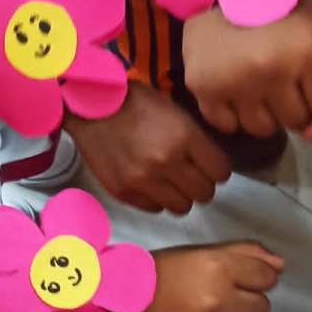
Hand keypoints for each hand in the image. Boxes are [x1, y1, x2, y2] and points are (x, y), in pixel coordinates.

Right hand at [65, 81, 230, 214]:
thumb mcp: (176, 112)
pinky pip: (154, 208)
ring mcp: (143, 179)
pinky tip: (150, 183)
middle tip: (192, 176)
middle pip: (204, 193)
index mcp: (184, 136)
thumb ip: (196, 140)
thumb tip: (213, 166)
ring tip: (171, 182)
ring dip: (180, 196)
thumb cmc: (135, 103)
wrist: (90, 106)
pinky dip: (156, 199)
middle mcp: (166, 161)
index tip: (211, 168)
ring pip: (182, 207)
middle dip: (202, 185)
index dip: (218, 170)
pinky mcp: (123, 191)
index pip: (220, 172)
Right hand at [139, 241, 283, 311]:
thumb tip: (280, 265)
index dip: (253, 278)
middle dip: (243, 305)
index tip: (235, 281)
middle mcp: (214, 301)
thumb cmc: (154, 279)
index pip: (268, 277)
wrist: (111, 307)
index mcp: (216, 268)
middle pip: (261, 308)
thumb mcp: (197, 254)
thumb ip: (244, 254)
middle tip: (213, 302)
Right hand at [183, 0, 311, 138]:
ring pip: (263, 128)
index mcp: (310, 51)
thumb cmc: (278, 2)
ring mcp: (236, 83)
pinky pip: (229, 125)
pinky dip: (233, 111)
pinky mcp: (204, 89)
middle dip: (294, 104)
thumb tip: (310, 133)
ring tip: (256, 80)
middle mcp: (273, 71)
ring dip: (264, 111)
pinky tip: (233, 85)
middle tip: (280, 75)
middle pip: (297, 121)